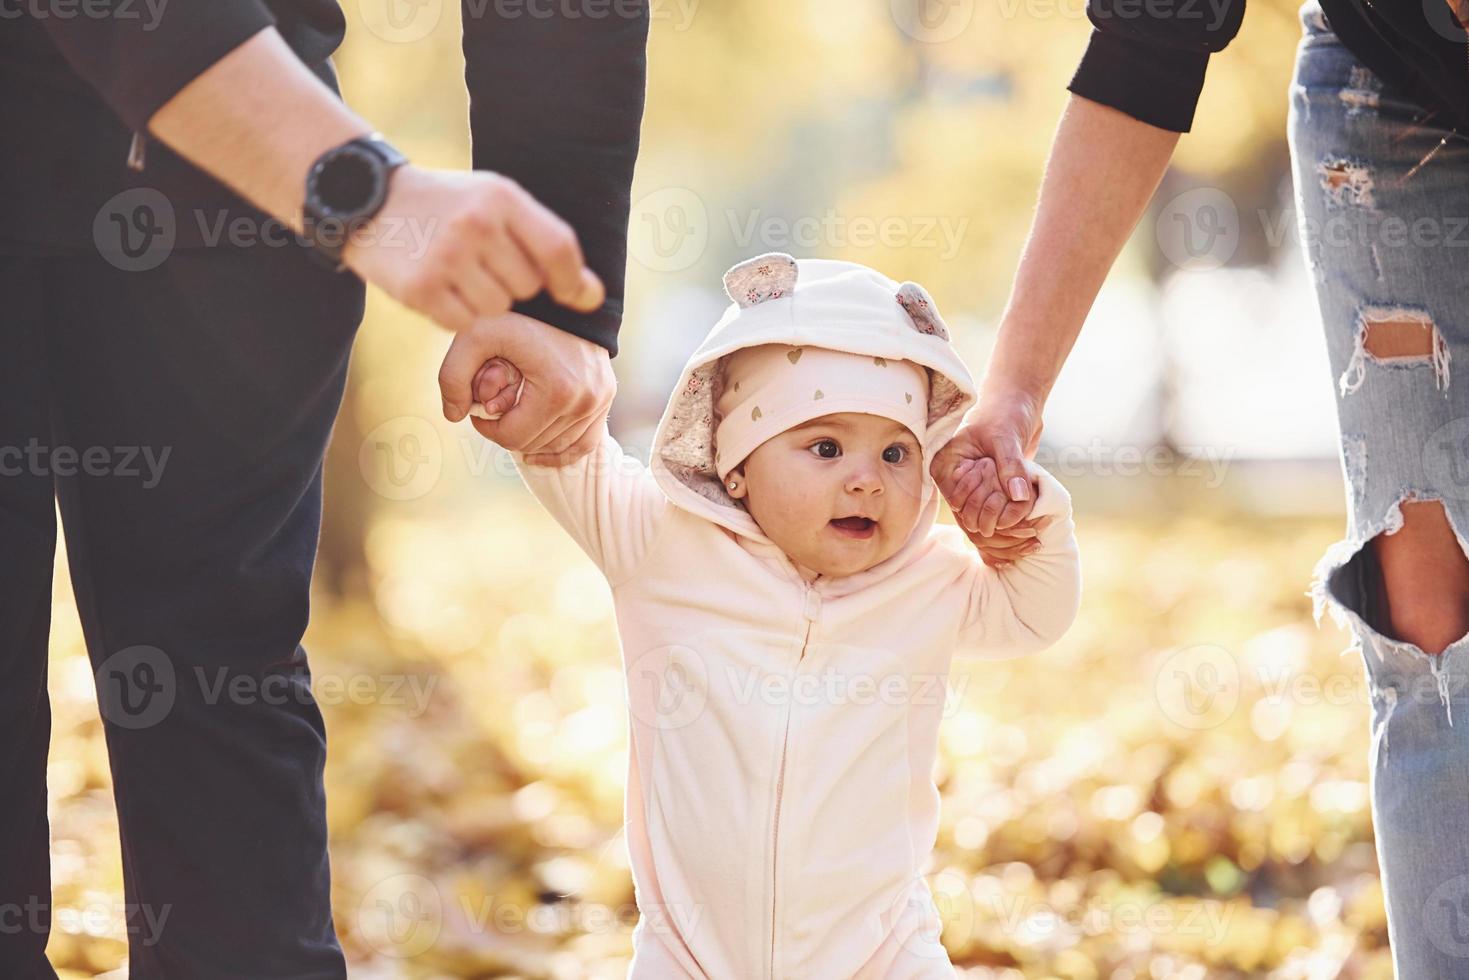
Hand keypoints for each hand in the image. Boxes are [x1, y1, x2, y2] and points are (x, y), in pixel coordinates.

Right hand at [343, 166, 604, 332]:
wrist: (367, 200)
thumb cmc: (447, 206)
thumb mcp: (493, 202)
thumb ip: (542, 241)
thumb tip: (592, 296)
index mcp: (501, 197)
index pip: (558, 249)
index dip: (574, 281)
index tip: (582, 296)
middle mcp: (475, 225)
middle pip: (528, 285)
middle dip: (514, 282)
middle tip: (482, 262)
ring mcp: (446, 257)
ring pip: (498, 308)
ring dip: (485, 301)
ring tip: (458, 272)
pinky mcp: (421, 288)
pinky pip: (464, 322)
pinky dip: (457, 314)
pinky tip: (439, 286)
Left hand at [439, 313, 614, 464]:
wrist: (560, 294)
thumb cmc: (516, 312)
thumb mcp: (474, 335)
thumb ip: (453, 376)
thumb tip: (453, 416)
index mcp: (556, 391)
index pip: (512, 438)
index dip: (487, 427)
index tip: (479, 406)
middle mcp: (584, 401)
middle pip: (534, 444)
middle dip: (509, 428)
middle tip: (497, 402)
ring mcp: (599, 400)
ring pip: (557, 446)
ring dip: (532, 435)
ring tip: (517, 409)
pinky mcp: (606, 396)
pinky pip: (585, 442)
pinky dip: (561, 447)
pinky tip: (540, 445)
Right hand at [932, 386, 1044, 564]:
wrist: (1016, 404)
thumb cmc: (1005, 412)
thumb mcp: (1006, 437)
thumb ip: (1011, 466)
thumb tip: (1018, 497)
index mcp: (945, 465)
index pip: (959, 501)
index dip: (984, 507)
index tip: (1011, 504)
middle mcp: (954, 479)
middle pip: (969, 516)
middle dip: (997, 518)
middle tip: (1025, 518)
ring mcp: (971, 487)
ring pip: (983, 519)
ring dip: (1007, 523)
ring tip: (1030, 522)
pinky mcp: (989, 491)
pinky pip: (996, 514)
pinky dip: (1013, 518)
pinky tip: (1031, 519)